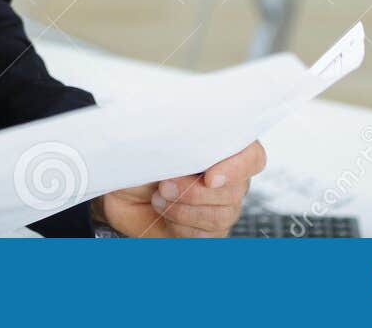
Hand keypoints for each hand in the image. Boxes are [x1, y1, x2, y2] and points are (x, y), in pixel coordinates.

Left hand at [91, 140, 265, 237]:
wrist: (119, 188)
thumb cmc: (138, 156)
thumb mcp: (151, 139)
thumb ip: (174, 136)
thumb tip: (182, 135)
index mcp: (222, 146)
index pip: (252, 156)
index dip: (237, 168)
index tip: (209, 177)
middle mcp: (228, 177)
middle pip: (236, 190)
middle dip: (195, 191)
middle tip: (164, 184)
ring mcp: (221, 206)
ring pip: (222, 215)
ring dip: (185, 209)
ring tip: (159, 197)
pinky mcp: (208, 231)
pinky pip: (207, 236)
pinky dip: (182, 226)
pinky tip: (164, 213)